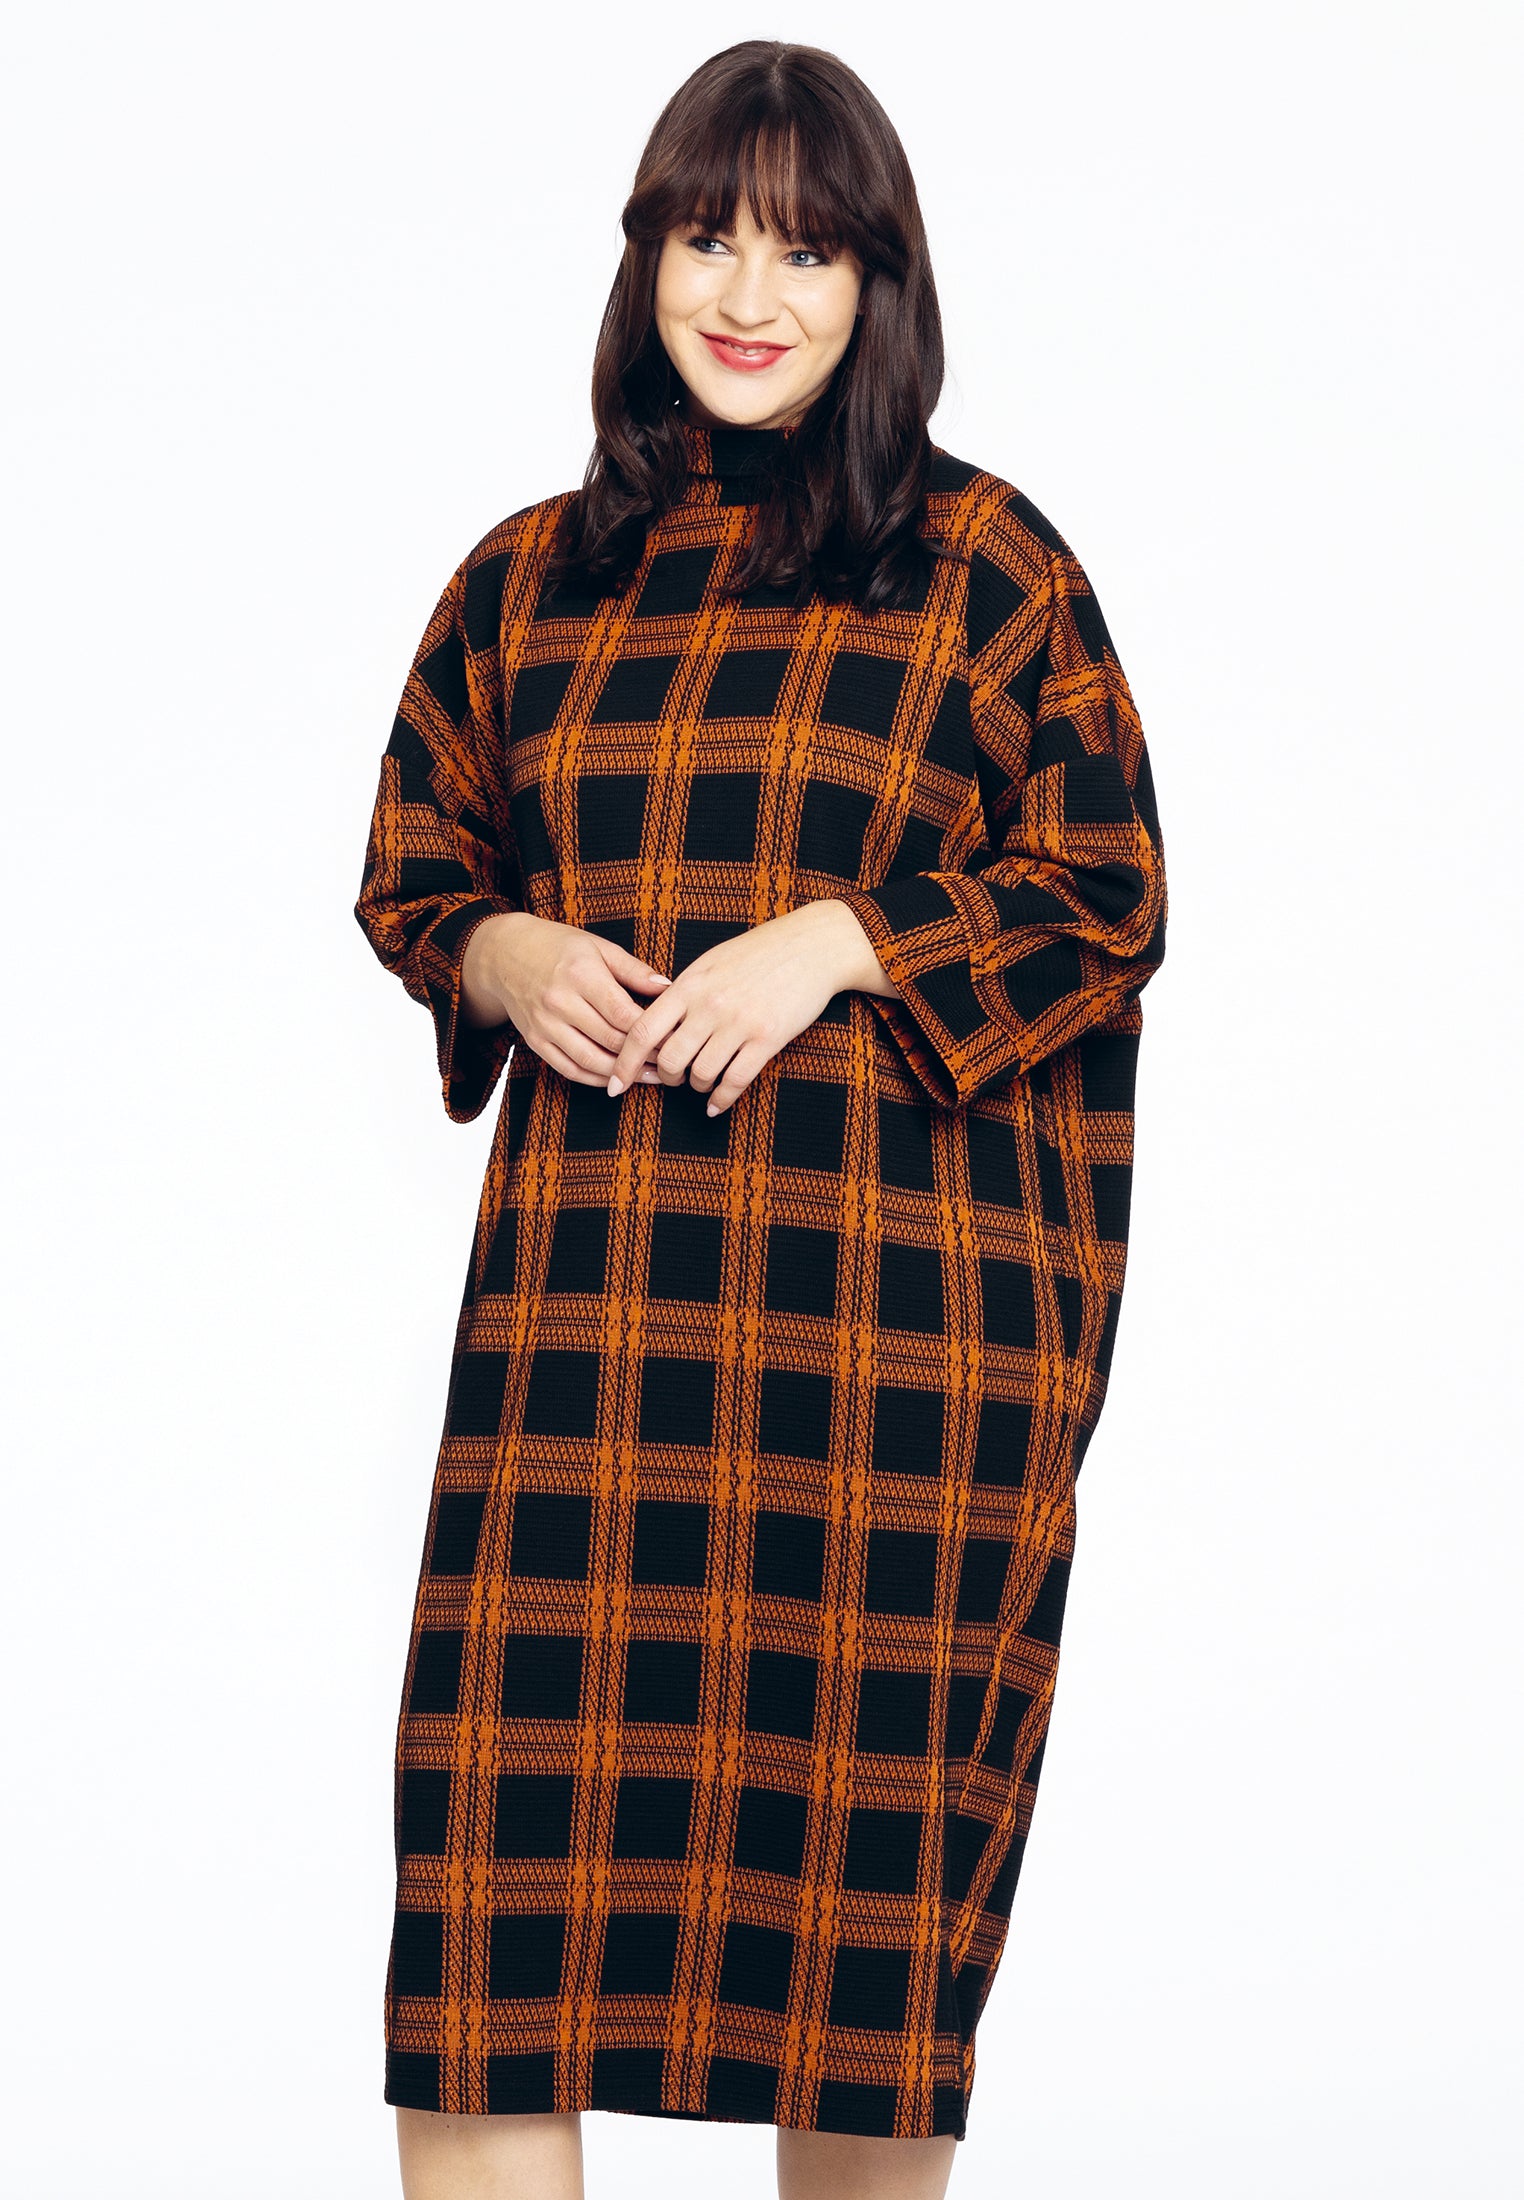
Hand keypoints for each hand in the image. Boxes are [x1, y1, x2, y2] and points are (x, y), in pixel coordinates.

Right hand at [460, 911, 673, 1086]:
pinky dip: (595, 1079)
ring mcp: (545, 1024)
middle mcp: (560, 1002)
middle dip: (644, 1056)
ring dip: (623, 1074)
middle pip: (610, 1039)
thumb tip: (669, 987)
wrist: (505, 954)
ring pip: (591, 1060)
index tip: (674, 1039)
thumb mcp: (597, 947)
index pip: (623, 1013)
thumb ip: (633, 970)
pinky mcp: (535, 1040)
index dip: (651, 1032)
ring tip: (651, 1077)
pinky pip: (569, 1068)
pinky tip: (617, 1080)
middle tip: (671, 1063)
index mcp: (581, 974)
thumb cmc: (558, 947)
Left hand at [602, 898, 897, 1115]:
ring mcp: (739, 1023)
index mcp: (688, 985)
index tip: (614, 1085)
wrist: (811, 946)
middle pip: (669, 1059)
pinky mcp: (768, 1039)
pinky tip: (717, 1104)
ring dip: (697, 1086)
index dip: (623, 1062)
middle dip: (666, 1077)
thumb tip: (654, 1026)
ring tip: (702, 1083)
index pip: (642, 1031)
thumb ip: (681, 992)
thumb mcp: (711, 963)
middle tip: (673, 1078)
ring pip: (701, 1074)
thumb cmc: (759, 952)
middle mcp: (709, 1005)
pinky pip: (735, 1081)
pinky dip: (722, 1099)